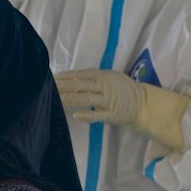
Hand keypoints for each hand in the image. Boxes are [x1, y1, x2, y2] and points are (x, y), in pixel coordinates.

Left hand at [55, 69, 189, 149]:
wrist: (144, 104)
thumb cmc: (122, 90)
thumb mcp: (108, 78)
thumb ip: (92, 78)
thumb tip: (70, 78)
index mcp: (102, 75)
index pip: (79, 75)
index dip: (64, 77)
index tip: (50, 78)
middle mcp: (104, 85)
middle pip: (79, 85)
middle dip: (62, 86)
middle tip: (47, 87)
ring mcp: (109, 100)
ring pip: (86, 98)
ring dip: (69, 99)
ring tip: (55, 99)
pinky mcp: (113, 114)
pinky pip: (98, 115)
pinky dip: (87, 115)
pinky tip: (75, 116)